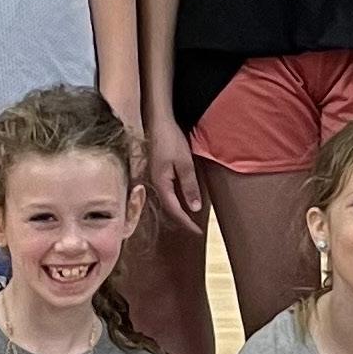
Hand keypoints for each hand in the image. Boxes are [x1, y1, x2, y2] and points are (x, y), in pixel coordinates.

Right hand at [144, 115, 205, 236]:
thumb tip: (193, 208)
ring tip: (189, 217)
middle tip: (194, 228)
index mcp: (161, 184)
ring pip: (167, 200)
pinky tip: (181, 198)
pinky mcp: (157, 171)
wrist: (157, 121)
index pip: (174, 210)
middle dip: (181, 220)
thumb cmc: (170, 140)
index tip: (197, 232)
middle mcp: (155, 183)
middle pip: (168, 208)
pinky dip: (175, 199)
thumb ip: (189, 186)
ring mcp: (155, 177)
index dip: (186, 222)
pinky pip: (166, 191)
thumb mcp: (184, 164)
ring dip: (178, 210)